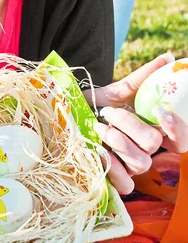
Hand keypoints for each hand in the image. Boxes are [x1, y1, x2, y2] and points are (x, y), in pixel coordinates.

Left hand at [83, 53, 186, 194]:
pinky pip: (126, 185)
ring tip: (98, 128)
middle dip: (131, 125)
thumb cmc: (94, 107)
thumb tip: (169, 57)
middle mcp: (145, 151)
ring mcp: (131, 168)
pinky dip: (114, 168)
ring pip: (141, 162)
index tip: (161, 112)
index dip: (178, 128)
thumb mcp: (117, 91)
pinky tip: (100, 152)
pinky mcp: (116, 182)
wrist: (66, 120)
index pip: (180, 139)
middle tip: (109, 114)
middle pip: (154, 144)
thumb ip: (143, 77)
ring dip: (119, 142)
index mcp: (152, 130)